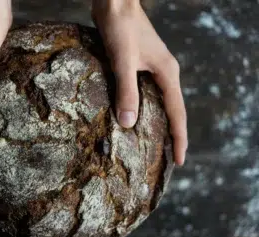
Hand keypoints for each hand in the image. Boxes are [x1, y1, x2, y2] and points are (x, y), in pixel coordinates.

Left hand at [92, 0, 187, 164]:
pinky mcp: (140, 65)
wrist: (115, 3)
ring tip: (155, 143)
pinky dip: (145, 108)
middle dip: (173, 134)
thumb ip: (126, 91)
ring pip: (160, 102)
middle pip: (173, 110)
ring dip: (159, 122)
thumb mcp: (123, 62)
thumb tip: (128, 124)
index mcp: (167, 74)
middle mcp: (164, 73)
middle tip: (169, 159)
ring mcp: (153, 68)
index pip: (177, 113)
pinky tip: (136, 116)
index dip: (179, 138)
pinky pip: (147, 93)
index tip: (180, 161)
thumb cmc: (120, 28)